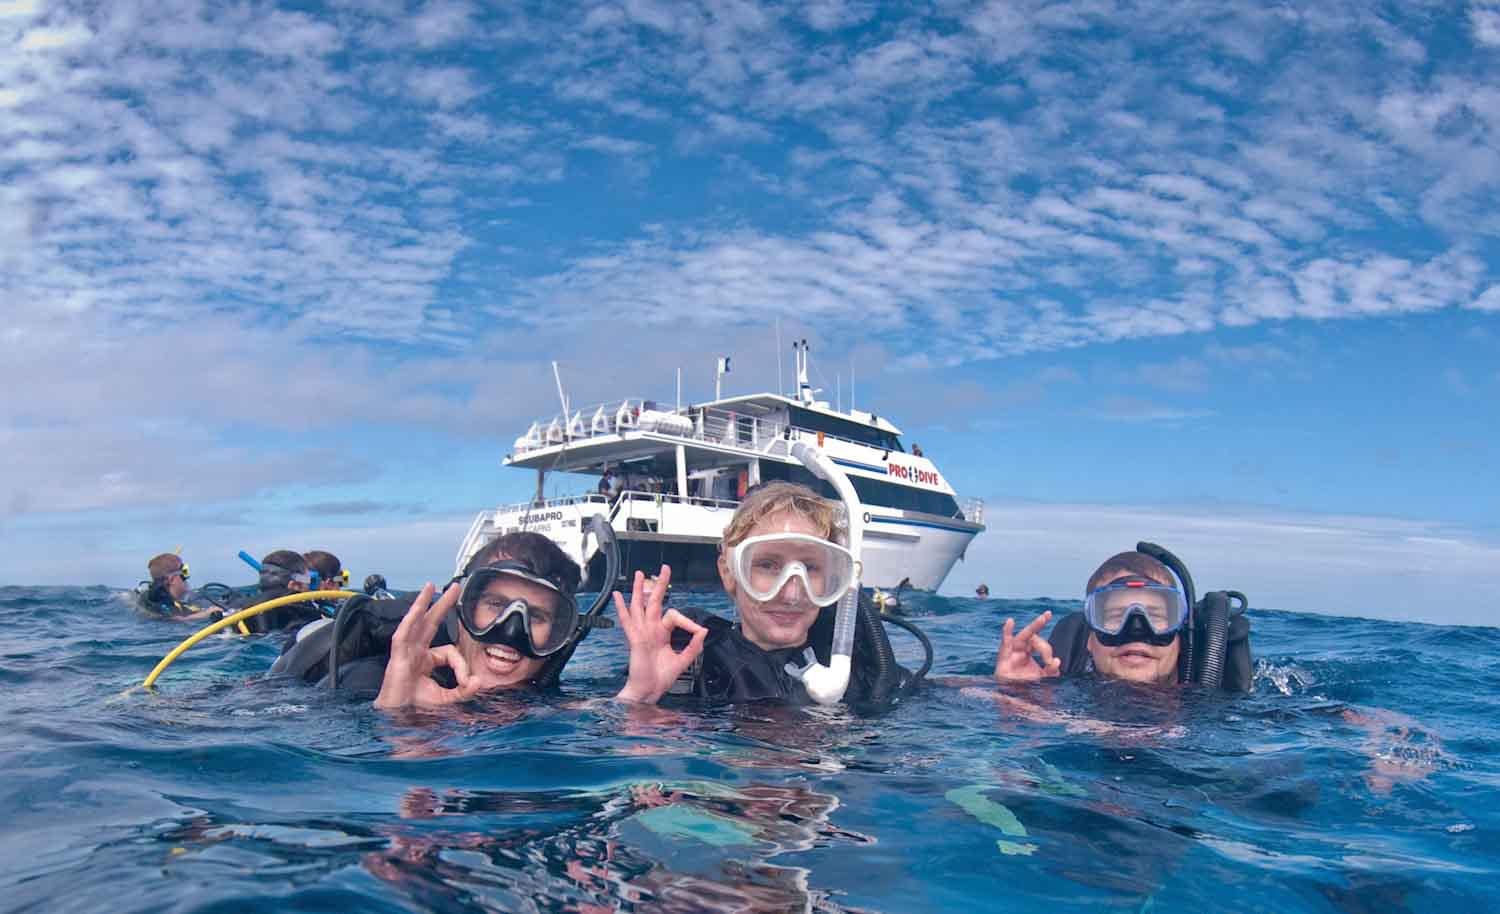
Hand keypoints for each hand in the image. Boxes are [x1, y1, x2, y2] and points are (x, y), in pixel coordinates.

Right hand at [375, 582, 481, 709]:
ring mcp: (406, 650)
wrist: (397, 716)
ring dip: (422, 603)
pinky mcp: (398, 655)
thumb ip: (464, 691)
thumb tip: (479, 681)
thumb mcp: (446, 698)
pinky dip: (410, 620)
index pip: (450, 652)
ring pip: (415, 621)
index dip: (461, 665)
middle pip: (430, 621)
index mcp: (427, 659)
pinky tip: (417, 608)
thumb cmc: (416, 705)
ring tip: (430, 586)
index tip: (467, 681)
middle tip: (454, 587)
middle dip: (442, 604)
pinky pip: (403, 634)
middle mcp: (416, 650)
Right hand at [614, 565, 706, 703]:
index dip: (688, 621)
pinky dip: (622, 608)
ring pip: (639, 606)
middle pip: (655, 602)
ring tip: (639, 574)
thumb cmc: (661, 677)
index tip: (698, 630)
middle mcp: (651, 630)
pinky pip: (628, 621)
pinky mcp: (635, 639)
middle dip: (659, 585)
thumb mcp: (683, 660)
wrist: (649, 691)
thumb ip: (693, 646)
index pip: (674, 616)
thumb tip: (703, 630)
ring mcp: (641, 633)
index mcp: (662, 634)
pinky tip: (617, 596)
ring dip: (638, 589)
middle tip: (664, 568)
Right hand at [994, 611, 1060, 681]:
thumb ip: (1050, 670)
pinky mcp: (1003, 657)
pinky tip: (1010, 622)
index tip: (1051, 662)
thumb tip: (1057, 661)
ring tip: (1043, 619)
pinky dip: (1006, 631)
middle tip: (1048, 618)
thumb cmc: (1024, 684)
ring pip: (1023, 636)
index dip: (1047, 651)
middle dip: (1039, 625)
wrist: (1012, 697)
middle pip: (1032, 636)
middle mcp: (1020, 649)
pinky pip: (1005, 642)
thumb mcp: (1042, 677)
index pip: (1041, 645)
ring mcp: (1012, 652)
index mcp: (1028, 651)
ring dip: (1033, 626)